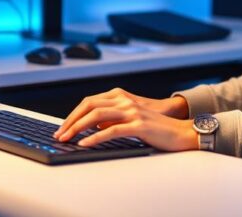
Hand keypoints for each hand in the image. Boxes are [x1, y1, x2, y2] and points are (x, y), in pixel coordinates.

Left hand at [54, 88, 195, 150]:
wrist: (181, 132)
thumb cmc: (156, 128)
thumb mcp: (131, 119)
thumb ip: (113, 118)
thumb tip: (93, 126)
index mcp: (121, 96)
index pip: (89, 102)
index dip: (73, 114)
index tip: (63, 127)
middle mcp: (124, 101)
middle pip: (89, 106)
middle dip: (70, 121)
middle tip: (59, 134)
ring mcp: (132, 112)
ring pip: (97, 116)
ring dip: (77, 128)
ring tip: (67, 139)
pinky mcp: (138, 125)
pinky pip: (111, 130)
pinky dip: (95, 137)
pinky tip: (85, 144)